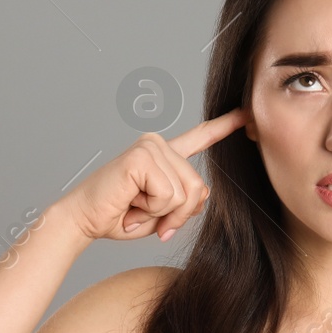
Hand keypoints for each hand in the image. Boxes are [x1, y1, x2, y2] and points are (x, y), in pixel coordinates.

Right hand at [56, 106, 247, 241]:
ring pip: (184, 194)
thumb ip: (186, 203)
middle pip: (198, 188)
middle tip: (146, 216)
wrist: (85, 220)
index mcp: (165, 154)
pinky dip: (151, 209)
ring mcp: (149, 147)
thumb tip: (203, 194)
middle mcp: (158, 144)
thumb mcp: (163, 214)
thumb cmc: (120, 216)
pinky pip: (167, 195)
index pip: (200, 138)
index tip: (246, 113)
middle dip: (177, 215)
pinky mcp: (141, 157)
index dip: (224, 126)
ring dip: (161, 213)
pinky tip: (130, 203)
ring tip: (135, 208)